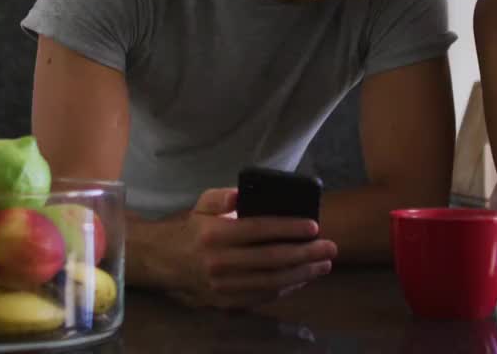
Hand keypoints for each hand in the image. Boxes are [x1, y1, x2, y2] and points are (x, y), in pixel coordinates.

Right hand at [168, 188, 337, 309]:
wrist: (166, 262)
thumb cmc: (193, 228)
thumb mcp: (201, 204)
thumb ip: (221, 196)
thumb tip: (240, 193)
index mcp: (214, 234)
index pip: (259, 230)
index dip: (288, 228)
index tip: (314, 226)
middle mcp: (218, 262)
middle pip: (271, 259)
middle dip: (305, 253)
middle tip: (330, 247)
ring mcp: (222, 286)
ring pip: (271, 282)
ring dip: (302, 274)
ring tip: (324, 265)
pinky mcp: (226, 302)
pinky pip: (263, 297)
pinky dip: (287, 289)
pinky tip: (303, 278)